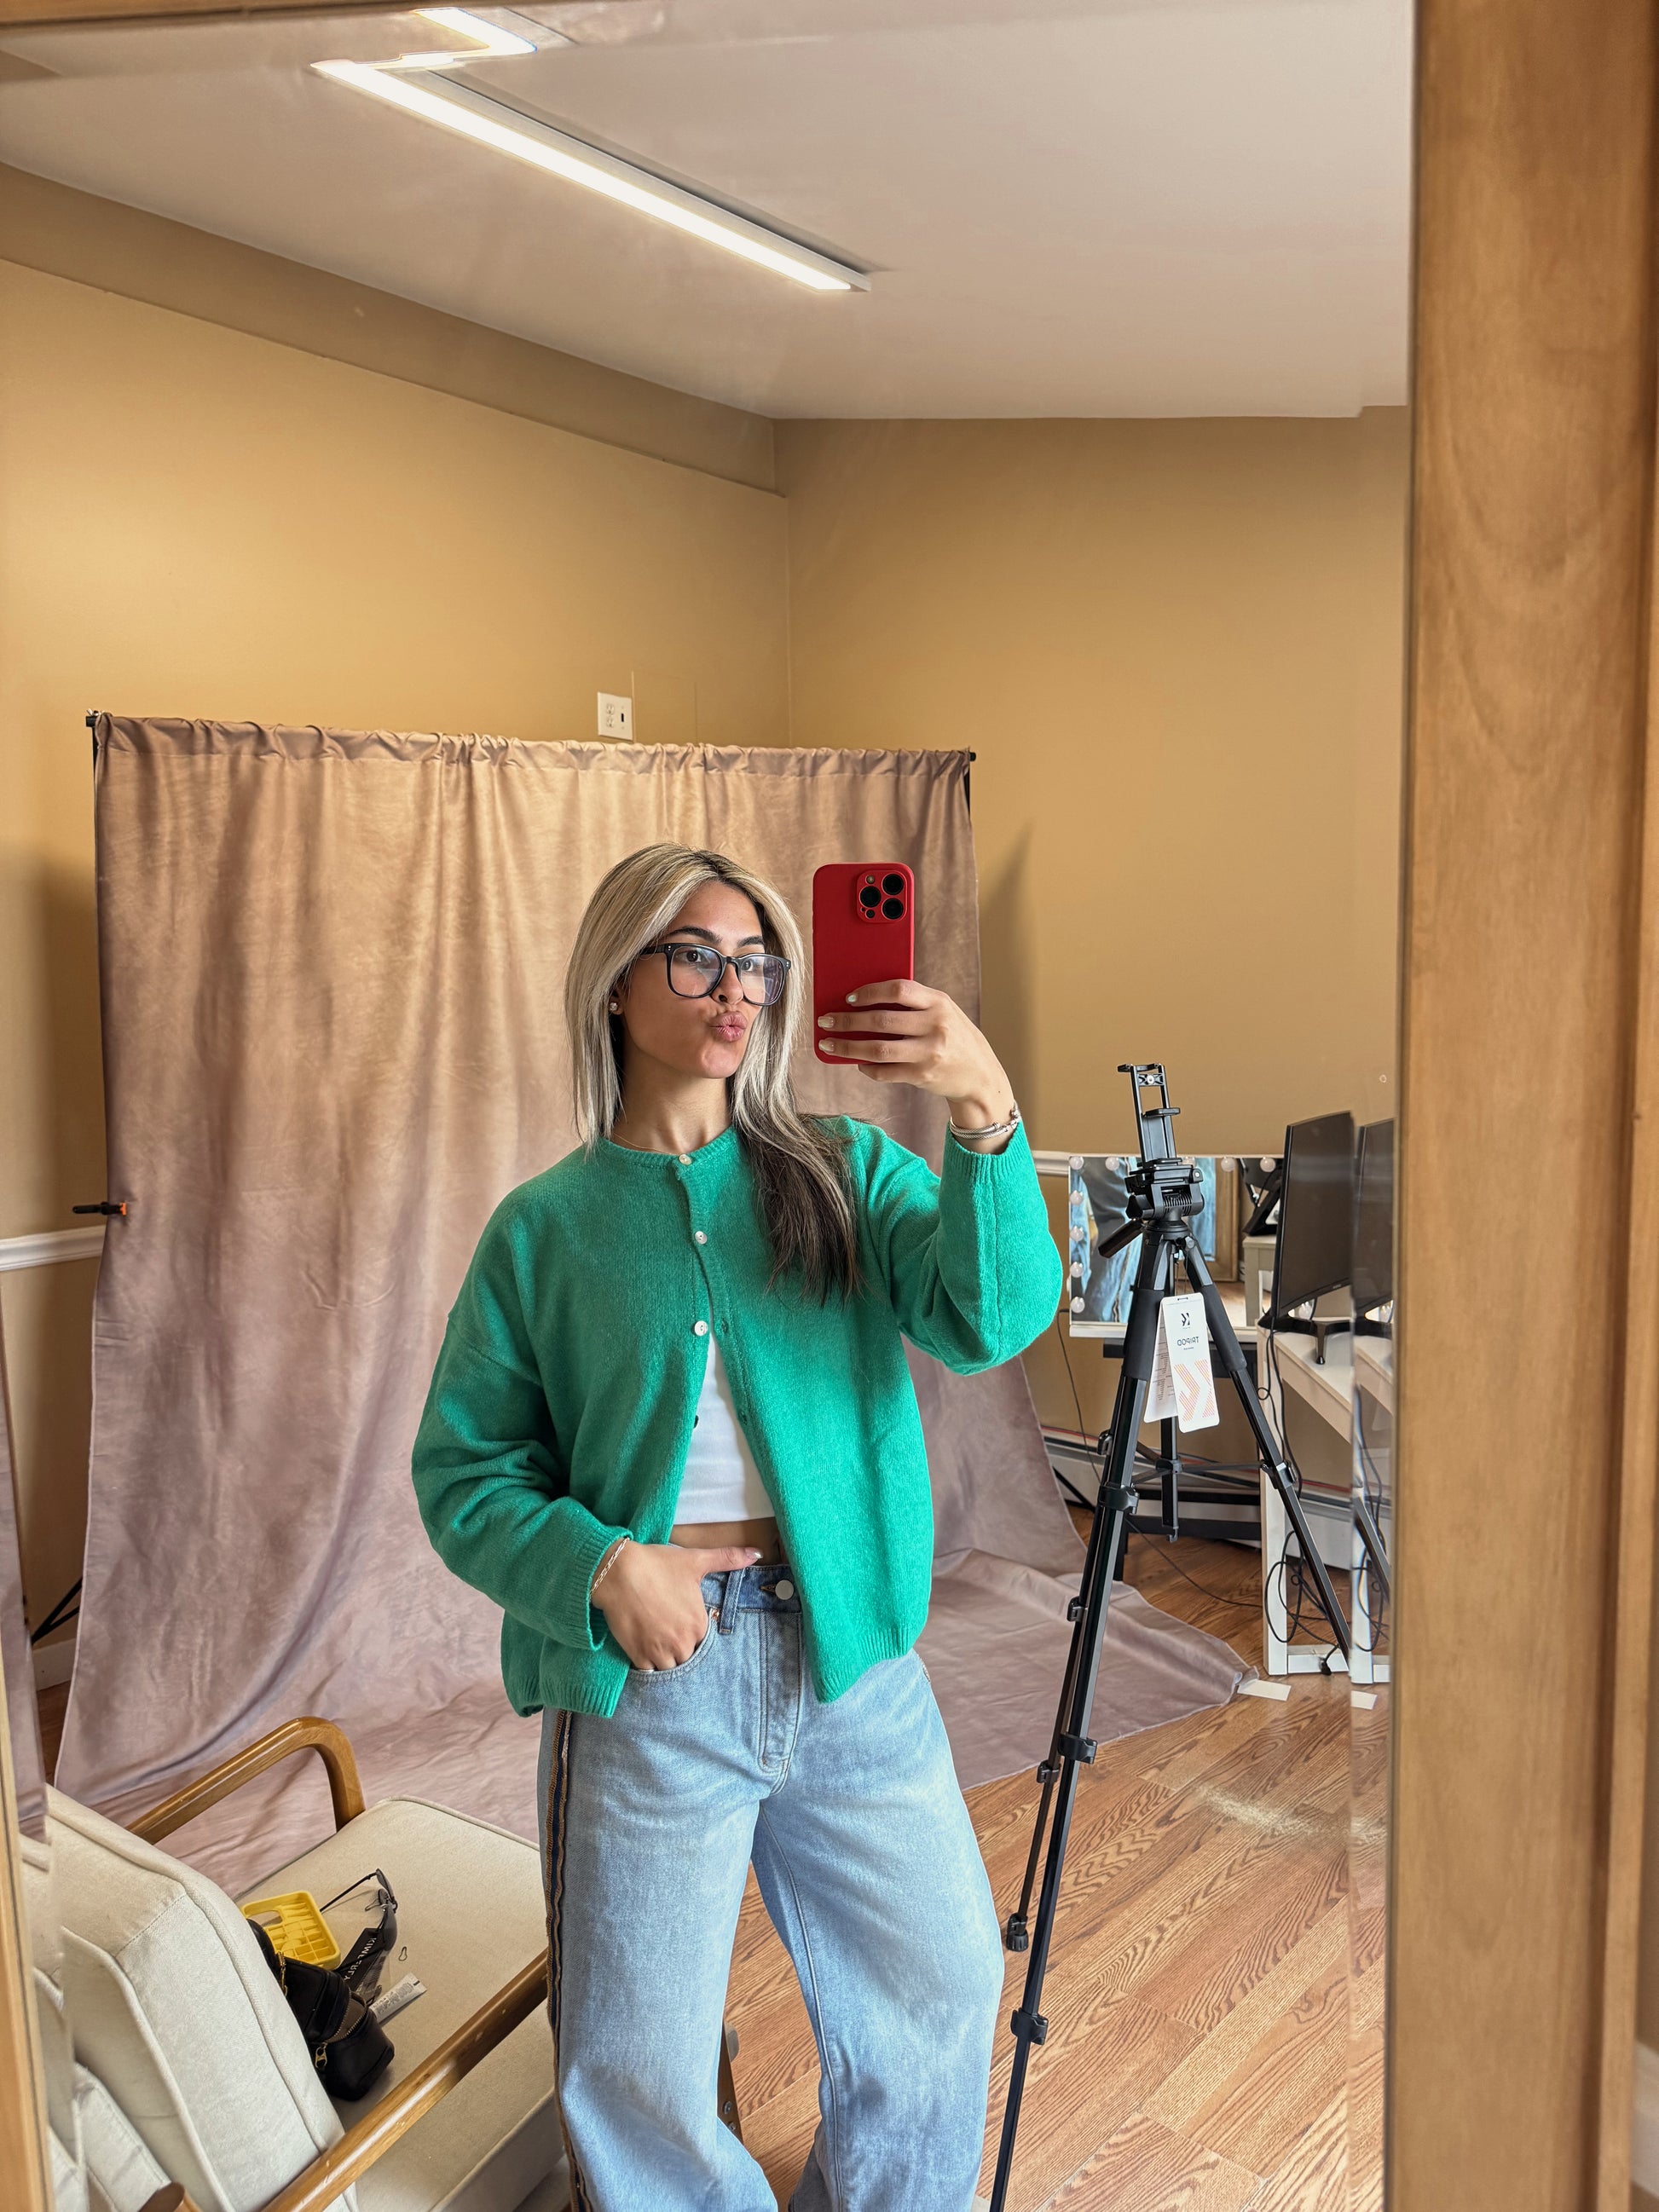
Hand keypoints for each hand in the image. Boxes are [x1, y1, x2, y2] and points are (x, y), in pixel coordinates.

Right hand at [594, 1538, 758, 1669]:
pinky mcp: (638, 1656)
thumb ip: (727, 1558)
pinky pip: (649, 1672)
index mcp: (699, 1624)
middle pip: (687, 1656)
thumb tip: (756, 1553)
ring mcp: (660, 1652)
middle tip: (665, 1629)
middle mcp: (683, 1643)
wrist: (618, 1572)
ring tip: (655, 1640)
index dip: (690, 1631)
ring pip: (670, 1668)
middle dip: (678, 1646)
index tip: (679, 1620)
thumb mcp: (695, 1560)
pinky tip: (643, 1648)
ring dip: (665, 1658)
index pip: (702, 1641)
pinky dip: (647, 1664)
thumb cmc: (658, 1565)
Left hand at [817, 979, 1016, 1144]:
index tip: (848, 997)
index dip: (869, 992)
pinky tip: (858, 1063)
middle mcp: (935, 1026)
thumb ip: (915, 1004)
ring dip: (848, 1047)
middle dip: (847, 1021)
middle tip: (826, 1021)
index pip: (898, 990)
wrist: (980, 1075)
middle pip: (881, 1021)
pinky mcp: (922, 1076)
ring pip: (878, 1049)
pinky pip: (885, 1072)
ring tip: (829, 1045)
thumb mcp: (944, 1012)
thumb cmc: (955, 1038)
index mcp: (939, 1002)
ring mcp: (929, 1053)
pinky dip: (867, 1068)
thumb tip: (865, 1000)